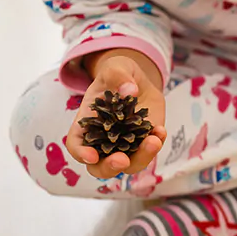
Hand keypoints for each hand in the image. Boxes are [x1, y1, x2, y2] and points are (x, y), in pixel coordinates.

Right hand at [67, 50, 166, 178]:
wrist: (139, 81)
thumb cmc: (117, 75)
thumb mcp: (115, 68)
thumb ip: (118, 75)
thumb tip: (130, 90)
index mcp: (86, 125)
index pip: (76, 145)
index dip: (81, 154)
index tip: (91, 156)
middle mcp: (103, 141)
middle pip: (100, 166)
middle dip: (110, 167)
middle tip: (122, 160)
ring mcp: (126, 145)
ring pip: (130, 164)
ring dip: (141, 157)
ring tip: (153, 140)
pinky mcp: (145, 143)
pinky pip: (150, 150)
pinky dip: (156, 144)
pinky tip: (160, 130)